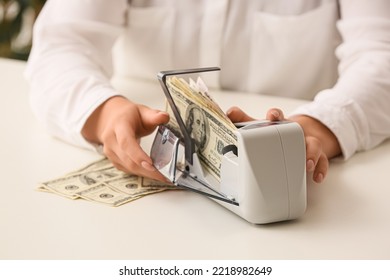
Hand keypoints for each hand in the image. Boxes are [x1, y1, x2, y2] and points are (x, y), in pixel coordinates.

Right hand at [82, 96, 169, 181]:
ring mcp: (110, 152)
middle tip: (164, 175)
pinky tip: (154, 174)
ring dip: (146, 174)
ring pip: (129, 167)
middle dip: (147, 170)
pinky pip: (128, 170)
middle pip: (128, 159)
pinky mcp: (114, 161)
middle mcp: (111, 140)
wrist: (113, 119)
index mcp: (119, 125)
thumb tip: (164, 117)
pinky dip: (142, 173)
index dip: (137, 154)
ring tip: (163, 176)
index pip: (126, 142)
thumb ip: (154, 115)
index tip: (150, 164)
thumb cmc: (129, 116)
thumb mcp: (142, 111)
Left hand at [226, 106, 340, 182]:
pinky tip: (317, 177)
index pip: (278, 116)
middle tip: (295, 139)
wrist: (301, 135)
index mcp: (280, 125)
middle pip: (299, 130)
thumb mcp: (260, 126)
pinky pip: (323, 162)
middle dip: (297, 135)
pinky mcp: (317, 157)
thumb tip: (228, 113)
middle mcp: (295, 133)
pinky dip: (321, 169)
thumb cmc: (277, 133)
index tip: (273, 116)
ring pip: (314, 146)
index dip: (275, 115)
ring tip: (308, 165)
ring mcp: (307, 144)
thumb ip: (243, 120)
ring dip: (312, 154)